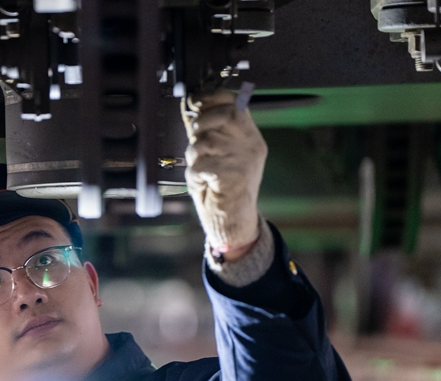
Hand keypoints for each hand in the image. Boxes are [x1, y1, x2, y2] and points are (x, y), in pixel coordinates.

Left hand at [182, 89, 267, 260]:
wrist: (233, 223)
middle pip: (221, 116)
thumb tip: (188, 105)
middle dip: (200, 126)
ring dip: (194, 156)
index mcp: (250, 137)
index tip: (194, 102)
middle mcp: (252, 145)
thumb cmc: (222, 189)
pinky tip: (203, 184)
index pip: (234, 103)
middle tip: (197, 146)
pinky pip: (201, 165)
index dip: (211, 98)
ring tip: (201, 171)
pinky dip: (194, 176)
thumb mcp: (215, 155)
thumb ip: (205, 131)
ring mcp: (245, 160)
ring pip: (206, 142)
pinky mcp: (233, 176)